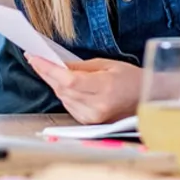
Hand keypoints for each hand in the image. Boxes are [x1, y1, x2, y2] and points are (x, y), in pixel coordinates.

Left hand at [27, 56, 141, 124]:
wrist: (146, 100)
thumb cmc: (131, 79)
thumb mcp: (108, 64)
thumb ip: (80, 66)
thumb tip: (57, 64)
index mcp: (105, 88)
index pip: (68, 80)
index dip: (48, 69)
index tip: (34, 57)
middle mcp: (97, 106)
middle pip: (62, 89)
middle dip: (46, 72)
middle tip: (35, 57)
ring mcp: (92, 117)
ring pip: (62, 97)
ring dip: (53, 82)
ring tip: (46, 67)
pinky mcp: (88, 123)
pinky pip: (68, 105)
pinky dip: (63, 93)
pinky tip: (61, 83)